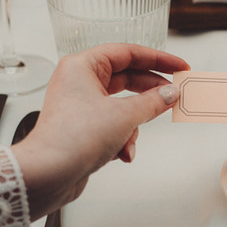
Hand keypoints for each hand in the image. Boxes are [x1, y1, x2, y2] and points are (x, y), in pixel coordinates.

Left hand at [12, 44, 188, 218]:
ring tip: (133, 138)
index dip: (158, 59)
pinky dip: (121, 139)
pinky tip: (122, 153)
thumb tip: (169, 93)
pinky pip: (113, 125)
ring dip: (133, 126)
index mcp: (82, 66)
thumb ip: (152, 101)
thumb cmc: (72, 138)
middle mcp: (78, 82)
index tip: (178, 66)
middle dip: (149, 94)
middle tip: (174, 96)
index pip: (127, 53)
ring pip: (121, 107)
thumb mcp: (124, 116)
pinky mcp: (82, 128)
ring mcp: (80, 105)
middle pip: (126, 78)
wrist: (47, 174)